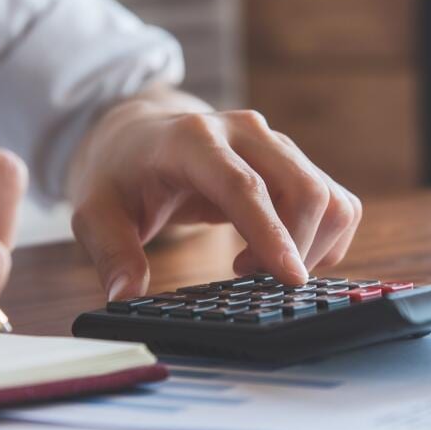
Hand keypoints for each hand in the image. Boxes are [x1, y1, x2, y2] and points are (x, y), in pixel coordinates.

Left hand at [68, 89, 361, 299]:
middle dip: (296, 248)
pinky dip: (323, 238)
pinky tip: (277, 252)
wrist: (139, 136)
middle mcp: (243, 132)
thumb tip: (125, 297)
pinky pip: (336, 203)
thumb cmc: (119, 174)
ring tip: (257, 267)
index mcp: (192, 140)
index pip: (244, 187)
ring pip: (329, 197)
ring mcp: (274, 143)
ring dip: (311, 246)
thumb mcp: (94, 212)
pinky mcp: (293, 161)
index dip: (270, 233)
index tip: (290, 279)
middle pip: (304, 189)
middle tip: (248, 278)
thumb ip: (111, 253)